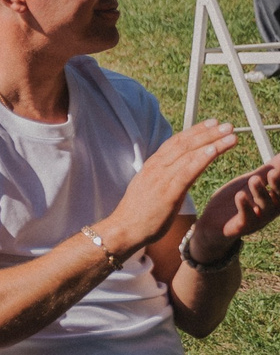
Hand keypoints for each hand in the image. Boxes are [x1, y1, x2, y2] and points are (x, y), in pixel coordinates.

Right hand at [99, 121, 239, 255]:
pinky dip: (202, 158)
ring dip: (211, 142)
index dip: (194, 132)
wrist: (124, 229)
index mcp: (152, 166)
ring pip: (189, 154)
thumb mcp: (149, 189)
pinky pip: (188, 171)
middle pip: (184, 144)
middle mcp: (156, 167)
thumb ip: (162, 178)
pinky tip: (215, 150)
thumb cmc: (138, 213)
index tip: (211, 125)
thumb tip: (176, 174)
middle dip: (207, 132)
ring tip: (230, 135)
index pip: (175, 142)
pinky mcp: (168, 192)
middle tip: (226, 125)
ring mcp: (161, 178)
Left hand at [192, 157, 279, 260]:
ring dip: (260, 192)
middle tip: (274, 171)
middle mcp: (270, 210)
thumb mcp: (250, 183)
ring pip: (263, 206)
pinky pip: (246, 217)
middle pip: (279, 197)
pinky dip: (245, 206)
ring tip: (254, 179)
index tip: (278, 168)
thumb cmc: (235, 201)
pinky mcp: (242, 226)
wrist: (213, 224)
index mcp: (274, 199)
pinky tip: (240, 195)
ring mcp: (258, 219)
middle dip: (278, 184)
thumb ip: (265, 172)